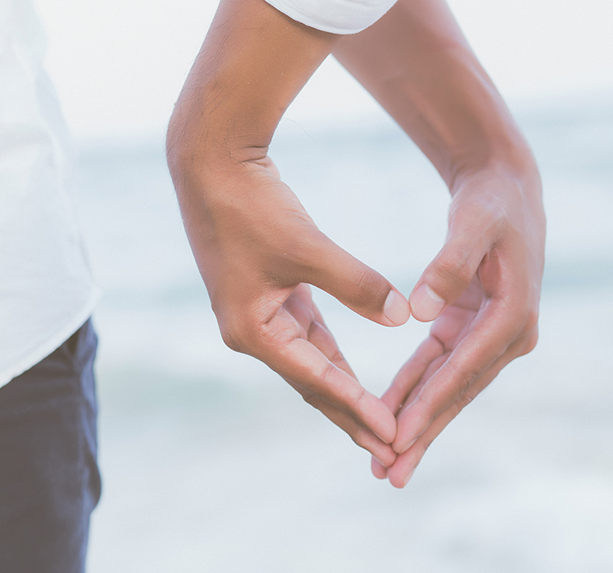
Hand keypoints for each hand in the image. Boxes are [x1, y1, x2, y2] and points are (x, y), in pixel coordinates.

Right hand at [173, 153, 409, 468]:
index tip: (391, 433)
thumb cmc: (252, 206)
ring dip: (343, 387)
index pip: (315, 378)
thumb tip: (400, 318)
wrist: (211, 164)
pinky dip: (331, 354)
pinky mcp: (267, 293)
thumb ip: (356, 284)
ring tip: (377, 421)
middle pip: (311, 382)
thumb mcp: (307, 247)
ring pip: (310, 360)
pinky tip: (353, 373)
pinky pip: (306, 334)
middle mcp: (251, 330)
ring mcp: (257, 313)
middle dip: (350, 414)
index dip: (356, 406)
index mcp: (252, 330)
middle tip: (389, 447)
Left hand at [372, 163, 544, 486]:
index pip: (463, 370)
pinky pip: (436, 367)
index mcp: (512, 316)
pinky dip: (414, 391)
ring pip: (446, 388)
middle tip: (390, 474)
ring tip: (388, 465)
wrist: (503, 189)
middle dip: (422, 434)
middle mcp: (506, 335)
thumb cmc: (490, 204)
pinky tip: (390, 416)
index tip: (397, 437)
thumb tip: (419, 311)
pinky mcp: (467, 328)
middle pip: (456, 392)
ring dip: (417, 424)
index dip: (429, 405)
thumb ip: (448, 265)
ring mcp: (489, 336)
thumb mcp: (472, 225)